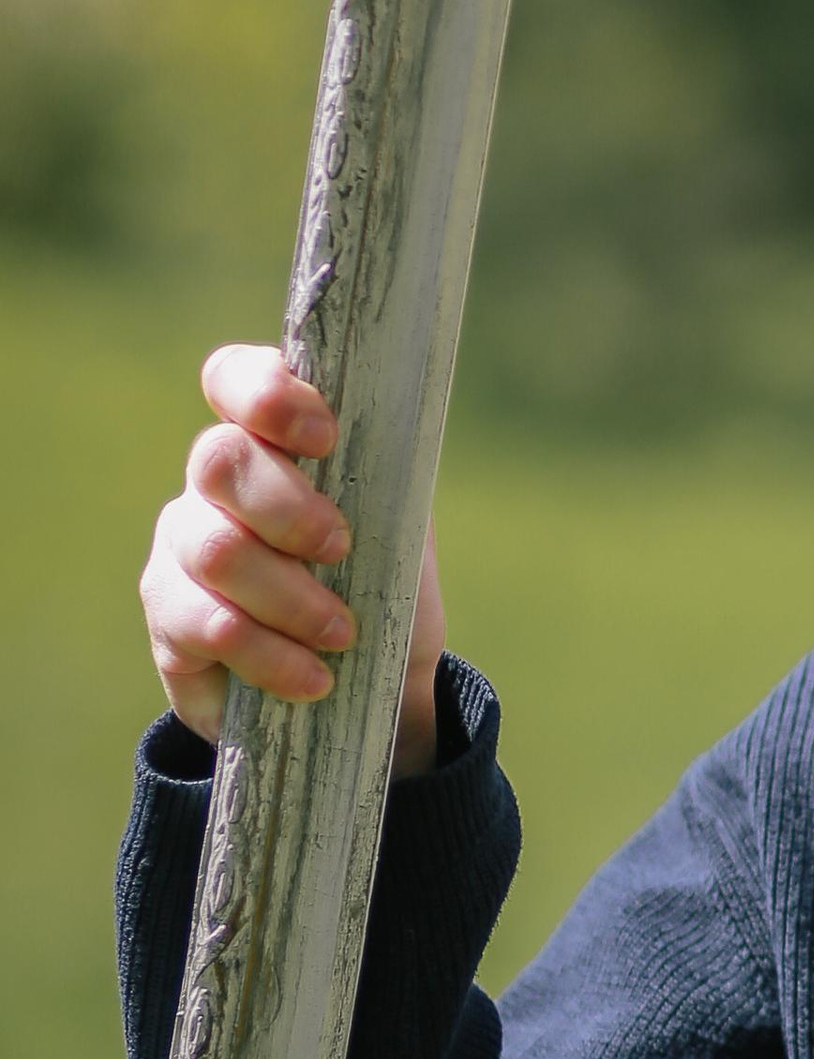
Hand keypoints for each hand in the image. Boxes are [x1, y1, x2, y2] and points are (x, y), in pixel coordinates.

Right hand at [140, 347, 445, 780]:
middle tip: (342, 548)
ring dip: (290, 596)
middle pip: (219, 461)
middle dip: (288, 507)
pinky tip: (314, 679)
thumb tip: (392, 449)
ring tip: (343, 635)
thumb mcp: (398, 522)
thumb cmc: (382, 578)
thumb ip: (384, 478)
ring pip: (216, 550)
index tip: (325, 437)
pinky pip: (206, 627)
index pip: (234, 379)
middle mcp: (213, 483)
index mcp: (270, 438)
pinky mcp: (170, 621)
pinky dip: (270, 655)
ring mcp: (182, 548)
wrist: (366, 678)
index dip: (266, 395)